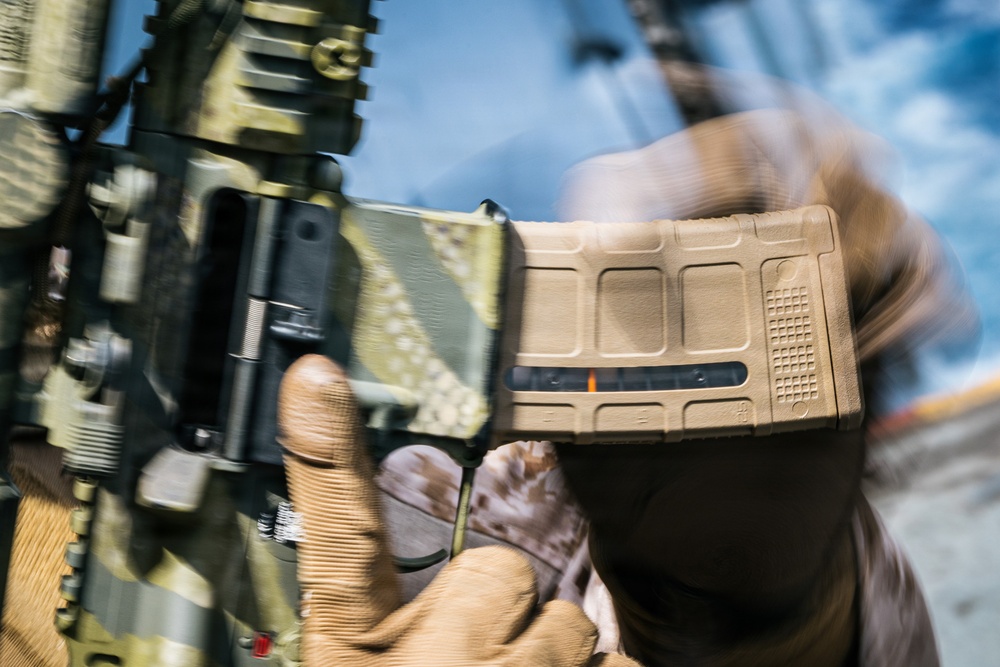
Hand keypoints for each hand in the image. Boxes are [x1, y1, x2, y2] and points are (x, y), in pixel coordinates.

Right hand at [278, 354, 638, 665]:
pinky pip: (617, 663)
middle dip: (497, 608)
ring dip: (548, 656)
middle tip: (473, 659)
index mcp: (359, 653)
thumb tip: (398, 580)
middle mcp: (439, 658)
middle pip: (498, 569)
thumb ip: (371, 619)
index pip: (340, 536)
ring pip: (568, 620)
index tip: (317, 377)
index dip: (327, 450)